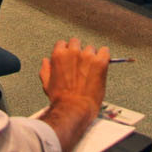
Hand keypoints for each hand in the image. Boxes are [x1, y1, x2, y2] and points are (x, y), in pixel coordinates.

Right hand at [39, 37, 110, 151]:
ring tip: (91, 70)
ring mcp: (87, 56)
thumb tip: (46, 61)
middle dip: (78, 51)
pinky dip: (104, 57)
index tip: (69, 59)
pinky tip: (102, 65)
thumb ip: (46, 70)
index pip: (63, 44)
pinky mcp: (100, 62)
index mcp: (59, 55)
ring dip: (91, 56)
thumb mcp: (47, 84)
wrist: (75, 109)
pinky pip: (105, 51)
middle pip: (76, 42)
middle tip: (80, 64)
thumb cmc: (60, 100)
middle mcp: (73, 52)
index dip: (66, 52)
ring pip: (91, 48)